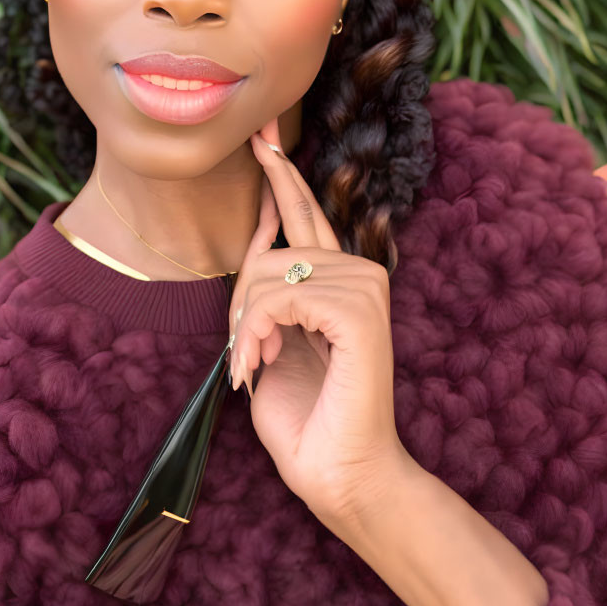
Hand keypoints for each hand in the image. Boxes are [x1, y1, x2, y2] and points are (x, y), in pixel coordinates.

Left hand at [229, 117, 405, 525]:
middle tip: (243, 352)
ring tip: (253, 365)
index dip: (280, 171)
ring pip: (271, 271)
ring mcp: (365, 288)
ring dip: (245, 325)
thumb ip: (267, 283)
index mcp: (340, 278)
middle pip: (272, 247)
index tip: (261, 130)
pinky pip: (281, 293)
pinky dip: (256, 330)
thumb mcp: (269, 337)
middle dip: (241, 299)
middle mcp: (359, 272)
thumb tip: (258, 229)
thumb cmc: (304, 417)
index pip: (304, 211)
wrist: (337, 475)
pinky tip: (259, 363)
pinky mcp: (360, 309)